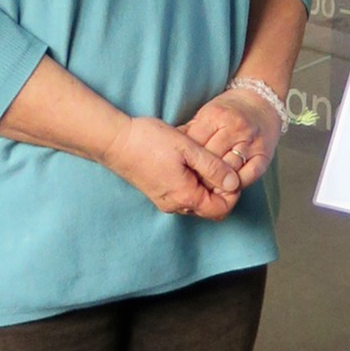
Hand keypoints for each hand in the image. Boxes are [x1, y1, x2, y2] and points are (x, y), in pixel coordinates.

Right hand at [100, 114, 241, 219]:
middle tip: (219, 162)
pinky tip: (189, 161)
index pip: (221, 209)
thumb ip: (213, 168)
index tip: (231, 170)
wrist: (115, 141)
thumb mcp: (189, 149)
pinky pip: (184, 194)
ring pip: (197, 200)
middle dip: (220, 188)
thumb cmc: (150, 141)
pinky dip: (193, 182)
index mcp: (186, 197)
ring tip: (204, 158)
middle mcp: (175, 205)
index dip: (232, 192)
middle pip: (210, 207)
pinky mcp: (158, 193)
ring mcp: (165, 200)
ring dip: (206, 184)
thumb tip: (234, 183)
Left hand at [181, 87, 280, 188]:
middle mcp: (234, 128)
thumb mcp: (207, 114)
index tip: (181, 172)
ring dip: (216, 184)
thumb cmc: (229, 110)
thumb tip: (169, 148)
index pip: (195, 146)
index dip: (186, 162)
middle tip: (191, 187)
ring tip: (207, 191)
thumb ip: (190, 131)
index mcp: (216, 116)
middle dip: (199, 176)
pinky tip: (228, 187)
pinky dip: (236, 185)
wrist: (262, 101)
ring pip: (229, 170)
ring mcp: (250, 142)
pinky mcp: (264, 155)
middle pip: (211, 160)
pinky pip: (249, 176)